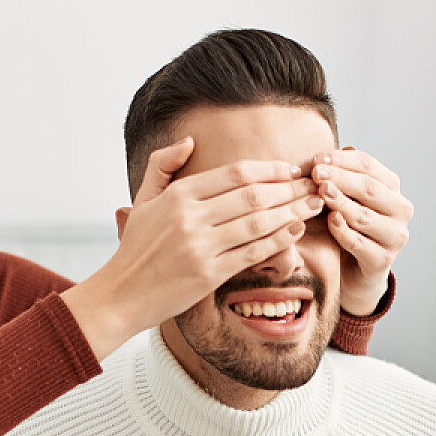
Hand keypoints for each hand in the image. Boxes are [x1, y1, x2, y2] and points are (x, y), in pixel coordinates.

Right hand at [61, 138, 326, 358]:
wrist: (120, 295)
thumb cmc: (134, 248)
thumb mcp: (142, 199)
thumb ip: (162, 165)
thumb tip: (190, 141)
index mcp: (178, 194)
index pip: (235, 173)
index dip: (270, 169)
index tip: (291, 170)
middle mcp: (190, 217)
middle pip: (253, 195)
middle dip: (290, 189)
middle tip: (314, 186)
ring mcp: (200, 246)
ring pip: (258, 222)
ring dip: (292, 212)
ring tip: (315, 206)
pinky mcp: (208, 274)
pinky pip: (253, 252)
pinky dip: (278, 241)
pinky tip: (296, 231)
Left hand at [311, 147, 412, 315]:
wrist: (355, 272)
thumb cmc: (349, 228)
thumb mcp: (347, 199)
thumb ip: (345, 177)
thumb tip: (341, 149)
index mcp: (393, 189)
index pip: (369, 166)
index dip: (342, 160)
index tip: (317, 158)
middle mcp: (400, 211)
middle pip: (369, 189)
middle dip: (340, 179)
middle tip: (316, 173)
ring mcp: (395, 237)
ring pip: (365, 216)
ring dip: (341, 202)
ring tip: (320, 191)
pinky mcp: (383, 260)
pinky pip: (359, 243)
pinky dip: (343, 231)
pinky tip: (330, 220)